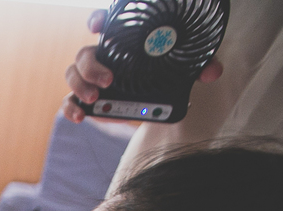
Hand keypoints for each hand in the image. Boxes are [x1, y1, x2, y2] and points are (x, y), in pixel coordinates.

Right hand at [60, 8, 222, 122]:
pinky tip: (79, 117)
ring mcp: (92, 78)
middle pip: (84, 53)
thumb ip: (197, 66)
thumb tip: (212, 71)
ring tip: (95, 98)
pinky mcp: (89, 99)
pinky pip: (69, 101)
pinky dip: (70, 108)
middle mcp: (102, 57)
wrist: (157, 99)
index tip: (97, 26)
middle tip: (109, 80)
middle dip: (91, 66)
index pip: (104, 24)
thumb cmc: (165, 73)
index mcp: (121, 42)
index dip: (97, 21)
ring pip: (72, 74)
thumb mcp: (182, 67)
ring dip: (80, 86)